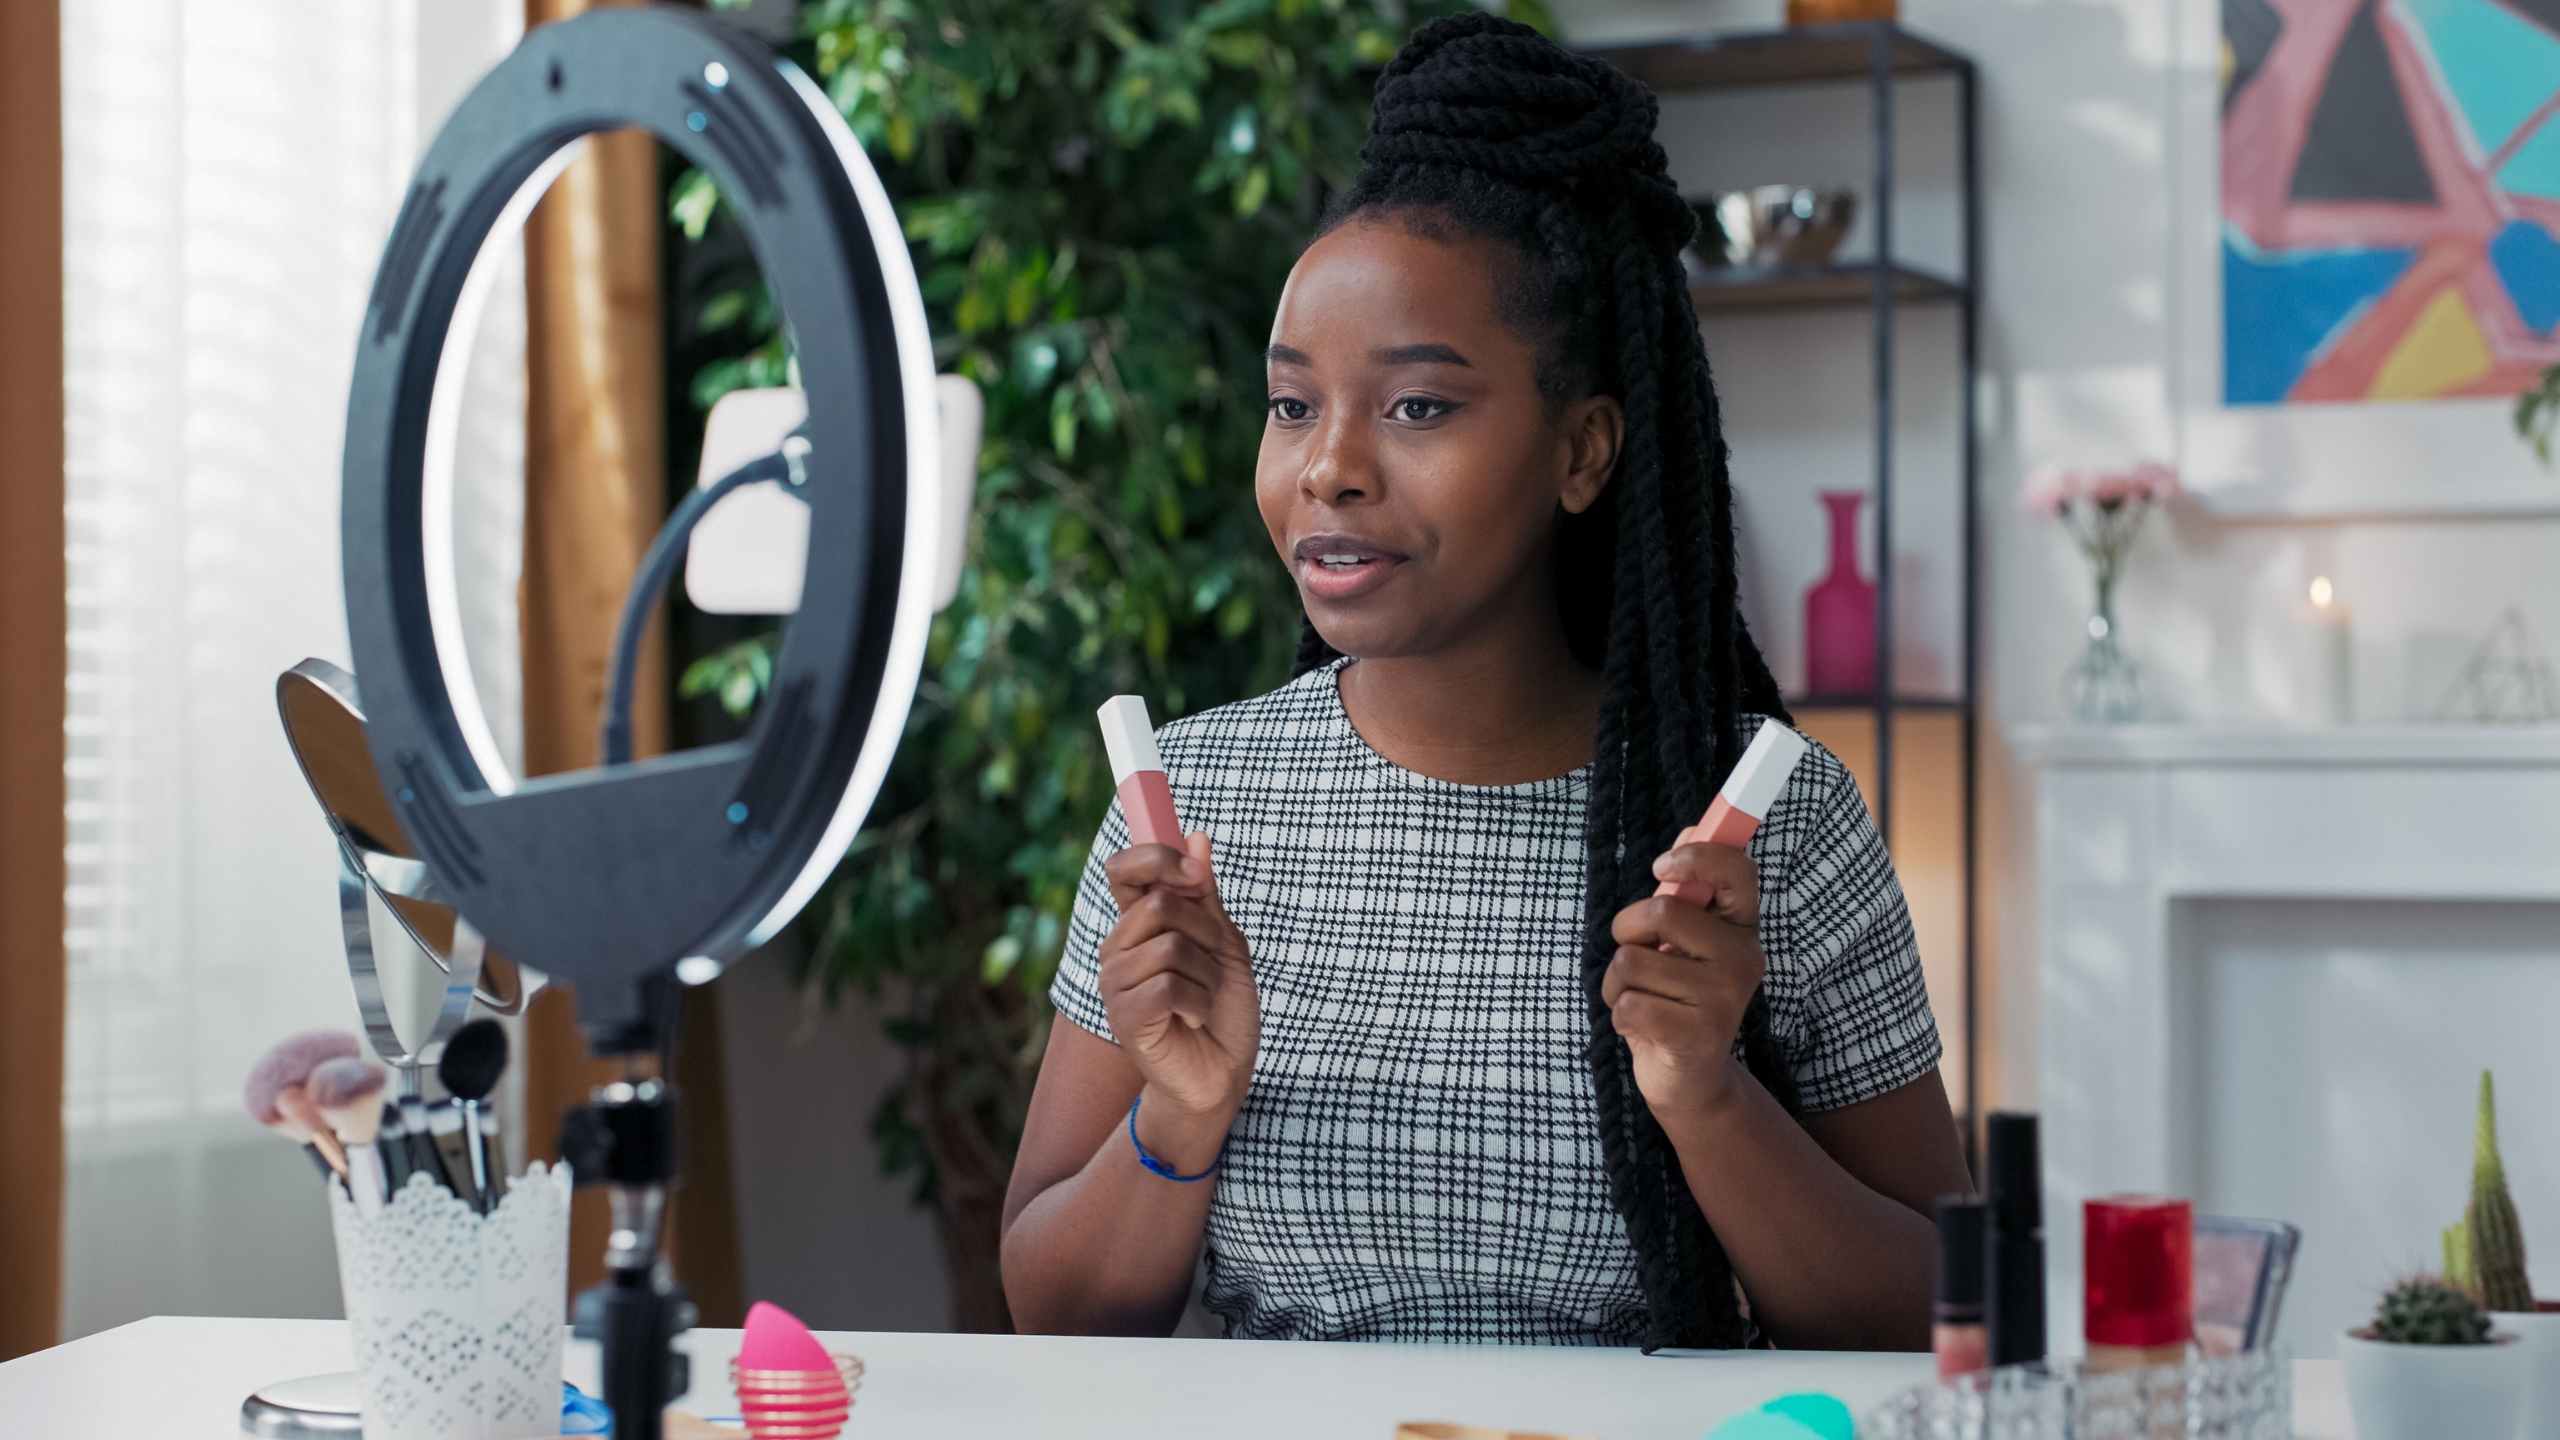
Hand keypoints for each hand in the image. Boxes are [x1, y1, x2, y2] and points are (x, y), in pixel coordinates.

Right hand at [1097, 833, 1260, 1159]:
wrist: (1224, 1072)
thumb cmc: (1223, 1008)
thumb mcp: (1224, 944)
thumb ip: (1205, 896)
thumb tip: (1197, 836)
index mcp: (1138, 925)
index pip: (1124, 869)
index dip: (1155, 856)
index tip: (1194, 870)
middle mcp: (1119, 948)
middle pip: (1160, 903)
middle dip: (1205, 932)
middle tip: (1212, 966)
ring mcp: (1116, 983)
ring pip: (1171, 945)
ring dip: (1207, 974)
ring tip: (1203, 1000)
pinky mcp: (1125, 1016)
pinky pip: (1169, 984)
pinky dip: (1198, 1002)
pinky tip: (1193, 1019)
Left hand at [1604, 830, 1766, 1120]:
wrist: (1690, 1077)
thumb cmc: (1677, 995)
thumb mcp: (1684, 939)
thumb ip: (1687, 889)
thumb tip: (1696, 825)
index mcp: (1741, 926)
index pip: (1737, 870)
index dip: (1696, 855)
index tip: (1661, 867)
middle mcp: (1743, 958)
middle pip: (1663, 913)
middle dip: (1628, 931)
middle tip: (1638, 954)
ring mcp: (1724, 998)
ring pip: (1632, 962)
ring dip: (1618, 983)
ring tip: (1643, 999)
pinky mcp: (1697, 1035)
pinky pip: (1627, 1004)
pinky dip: (1620, 1015)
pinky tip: (1644, 1027)